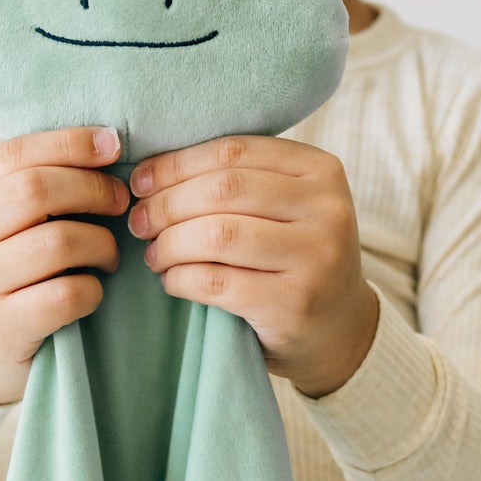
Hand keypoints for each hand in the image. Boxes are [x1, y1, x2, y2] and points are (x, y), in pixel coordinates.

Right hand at [0, 126, 131, 406]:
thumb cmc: (11, 271)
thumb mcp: (9, 222)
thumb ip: (41, 184)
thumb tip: (108, 143)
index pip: (16, 154)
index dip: (70, 144)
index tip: (113, 146)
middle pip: (35, 192)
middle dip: (92, 190)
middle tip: (120, 203)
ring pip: (56, 243)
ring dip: (101, 244)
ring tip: (110, 255)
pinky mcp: (3, 326)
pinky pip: (64, 294)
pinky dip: (93, 290)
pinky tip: (93, 292)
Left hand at [126, 135, 378, 398]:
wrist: (341, 328)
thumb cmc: (296, 256)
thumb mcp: (289, 206)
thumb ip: (242, 179)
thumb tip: (152, 169)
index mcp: (321, 170)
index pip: (232, 152)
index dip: (176, 164)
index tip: (140, 181)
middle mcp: (326, 209)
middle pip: (222, 189)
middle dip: (166, 204)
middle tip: (139, 221)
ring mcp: (315, 258)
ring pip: (216, 234)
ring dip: (170, 243)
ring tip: (155, 253)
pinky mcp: (293, 304)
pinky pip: (216, 282)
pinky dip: (181, 279)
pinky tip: (172, 280)